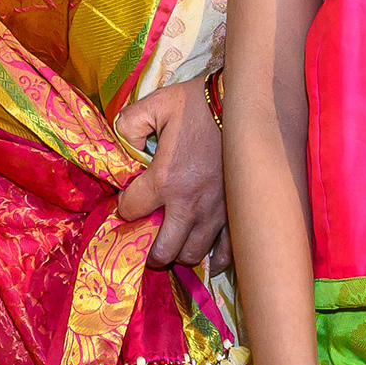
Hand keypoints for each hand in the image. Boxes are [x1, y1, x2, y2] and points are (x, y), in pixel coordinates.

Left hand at [111, 78, 226, 267]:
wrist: (242, 106)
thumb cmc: (196, 106)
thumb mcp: (153, 105)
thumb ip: (128, 125)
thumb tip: (123, 146)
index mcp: (165, 179)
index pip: (131, 210)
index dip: (124, 208)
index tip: (128, 202)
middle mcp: (189, 204)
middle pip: (164, 250)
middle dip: (152, 252)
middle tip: (149, 245)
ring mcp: (215, 213)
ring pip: (192, 254)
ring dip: (180, 253)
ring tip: (176, 244)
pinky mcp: (236, 214)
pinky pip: (225, 252)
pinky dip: (213, 259)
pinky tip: (207, 257)